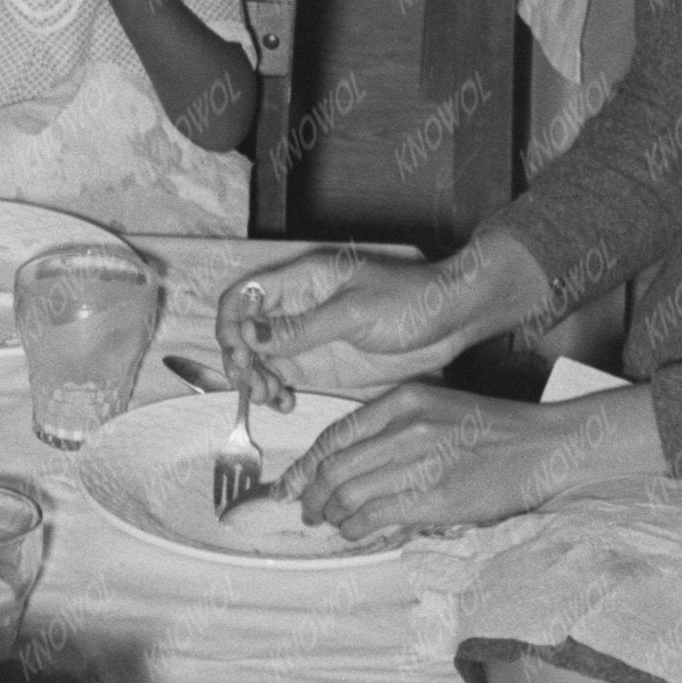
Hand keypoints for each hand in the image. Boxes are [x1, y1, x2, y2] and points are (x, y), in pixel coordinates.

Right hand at [231, 248, 481, 389]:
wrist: (451, 319)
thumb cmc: (410, 302)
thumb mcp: (352, 314)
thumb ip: (299, 327)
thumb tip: (247, 333)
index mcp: (300, 281)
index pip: (242, 297)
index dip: (230, 326)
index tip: (240, 358)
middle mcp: (296, 307)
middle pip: (243, 331)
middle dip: (240, 360)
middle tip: (256, 386)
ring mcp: (307, 335)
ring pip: (258, 358)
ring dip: (255, 379)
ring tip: (272, 398)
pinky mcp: (321, 360)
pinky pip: (282, 375)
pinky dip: (274, 389)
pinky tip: (285, 402)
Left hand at [291, 389, 568, 543]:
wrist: (544, 448)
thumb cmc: (494, 431)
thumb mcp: (438, 409)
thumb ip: (394, 427)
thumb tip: (350, 461)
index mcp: (404, 401)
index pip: (335, 435)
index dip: (305, 466)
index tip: (291, 484)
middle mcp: (406, 428)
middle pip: (334, 468)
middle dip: (311, 495)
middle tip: (307, 510)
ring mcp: (419, 463)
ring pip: (348, 495)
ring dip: (331, 515)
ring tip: (330, 522)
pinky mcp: (434, 497)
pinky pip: (374, 517)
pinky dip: (355, 528)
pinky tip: (354, 531)